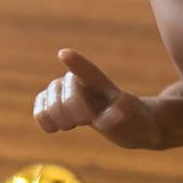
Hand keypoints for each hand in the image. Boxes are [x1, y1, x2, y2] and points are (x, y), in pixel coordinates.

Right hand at [33, 48, 162, 148]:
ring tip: (71, 127)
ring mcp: (73, 93)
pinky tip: (52, 128)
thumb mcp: (141, 126)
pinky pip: (42, 103)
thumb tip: (107, 117)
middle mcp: (86, 84)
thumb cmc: (139, 125)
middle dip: (69, 107)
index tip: (64, 54)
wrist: (135, 124)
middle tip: (84, 122)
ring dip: (55, 114)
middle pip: (63, 85)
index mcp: (107, 88)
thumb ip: (121, 122)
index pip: (90, 73)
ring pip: (49, 94)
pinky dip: (42, 115)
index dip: (77, 64)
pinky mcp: (64, 105)